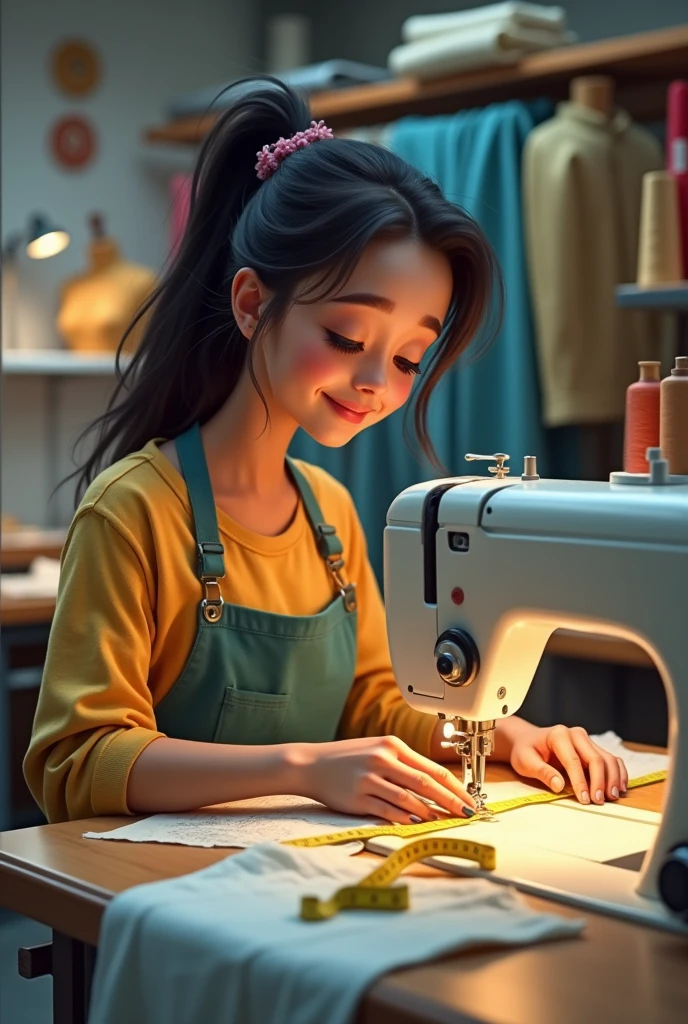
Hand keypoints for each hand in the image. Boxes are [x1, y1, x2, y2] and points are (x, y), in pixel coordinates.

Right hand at [291, 735, 475, 824]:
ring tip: (446, 822)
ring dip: (430, 812)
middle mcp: (384, 759)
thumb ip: (404, 765)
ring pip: (409, 797)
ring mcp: (370, 778)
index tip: (470, 799)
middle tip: (467, 814)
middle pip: (427, 783)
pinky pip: (388, 810)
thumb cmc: (347, 759)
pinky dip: (405, 818)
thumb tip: (436, 787)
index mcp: (393, 745)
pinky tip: (417, 824)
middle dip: (451, 801)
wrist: (312, 764)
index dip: (455, 786)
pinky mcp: (358, 796)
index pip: (433, 768)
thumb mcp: (378, 751)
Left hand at [509, 723, 628, 804]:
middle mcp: (576, 734)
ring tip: (611, 797)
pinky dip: (617, 773)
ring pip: (607, 758)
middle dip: (599, 781)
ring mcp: (587, 740)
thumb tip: (559, 786)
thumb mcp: (525, 761)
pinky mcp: (593, 748)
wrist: (528, 740)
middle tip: (599, 801)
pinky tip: (619, 787)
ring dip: (612, 778)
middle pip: (595, 758)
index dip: (581, 781)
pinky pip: (611, 759)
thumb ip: (542, 772)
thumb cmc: (525, 750)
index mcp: (559, 735)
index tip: (585, 799)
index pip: (574, 760)